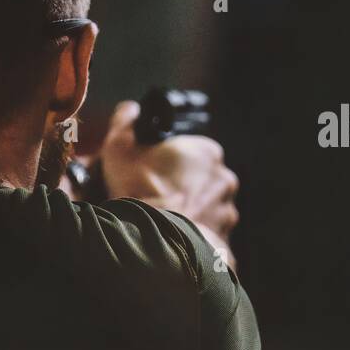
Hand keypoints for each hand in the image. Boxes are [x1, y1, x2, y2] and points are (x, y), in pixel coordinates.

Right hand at [98, 100, 239, 263]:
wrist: (154, 239)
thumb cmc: (139, 190)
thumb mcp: (121, 147)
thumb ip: (125, 122)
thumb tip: (130, 110)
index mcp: (208, 152)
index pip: (193, 151)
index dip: (172, 161)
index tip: (156, 172)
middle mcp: (224, 179)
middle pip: (202, 180)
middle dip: (184, 187)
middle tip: (158, 197)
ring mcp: (227, 211)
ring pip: (208, 208)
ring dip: (192, 213)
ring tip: (166, 221)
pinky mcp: (224, 239)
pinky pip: (209, 234)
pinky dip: (195, 236)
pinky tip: (176, 237)